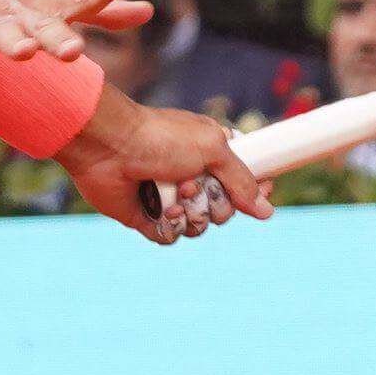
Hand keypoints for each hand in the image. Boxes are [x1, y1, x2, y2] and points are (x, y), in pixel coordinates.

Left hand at [54, 86, 271, 242]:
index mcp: (210, 153)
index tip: (263, 190)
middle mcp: (193, 176)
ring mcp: (171, 198)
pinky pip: (173, 236)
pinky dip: (170, 226)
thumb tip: (266, 211)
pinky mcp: (149, 217)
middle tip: (196, 184)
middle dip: (215, 203)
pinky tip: (162, 209)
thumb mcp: (212, 149)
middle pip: (225, 209)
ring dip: (192, 213)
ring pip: (200, 226)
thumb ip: (241, 179)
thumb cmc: (160, 138)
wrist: (109, 148)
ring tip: (175, 193)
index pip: (244, 178)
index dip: (254, 189)